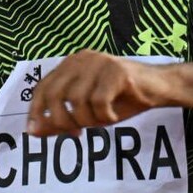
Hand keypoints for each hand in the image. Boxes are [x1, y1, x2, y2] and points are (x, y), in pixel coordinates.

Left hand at [27, 50, 166, 137]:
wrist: (159, 88)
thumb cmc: (121, 100)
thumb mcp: (87, 113)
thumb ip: (60, 119)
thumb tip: (33, 132)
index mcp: (71, 65)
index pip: (42, 86)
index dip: (35, 110)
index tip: (34, 131)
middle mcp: (81, 59)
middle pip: (55, 94)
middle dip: (61, 121)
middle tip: (76, 133)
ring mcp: (99, 62)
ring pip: (76, 101)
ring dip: (87, 120)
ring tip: (100, 121)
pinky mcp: (117, 71)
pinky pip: (99, 102)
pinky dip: (105, 116)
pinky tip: (114, 116)